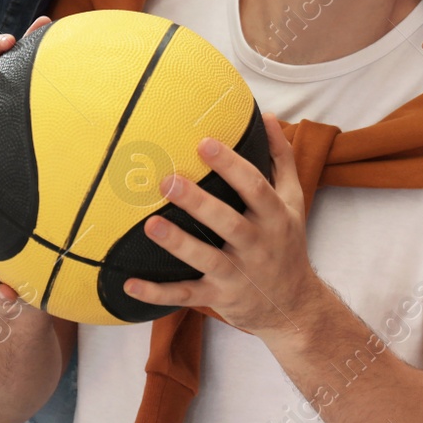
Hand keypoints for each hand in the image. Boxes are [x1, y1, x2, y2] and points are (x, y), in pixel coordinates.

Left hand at [122, 114, 323, 340]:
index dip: (231, 165)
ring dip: (178, 244)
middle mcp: (257, 245)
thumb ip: (280, 158)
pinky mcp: (219, 297)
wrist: (293, 305)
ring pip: (206, 259)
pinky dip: (157, 294)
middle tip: (167, 180)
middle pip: (228, 222)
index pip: (254, 187)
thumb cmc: (287, 242)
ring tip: (150, 224)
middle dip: (198, 202)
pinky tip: (129, 284)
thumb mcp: (293, 200)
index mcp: (274, 216)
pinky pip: (186, 295)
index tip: (204, 142)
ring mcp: (237, 275)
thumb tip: (267, 117)